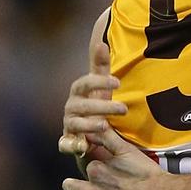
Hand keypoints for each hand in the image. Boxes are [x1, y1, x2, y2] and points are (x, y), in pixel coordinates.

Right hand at [59, 42, 126, 160]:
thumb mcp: (101, 84)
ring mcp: (69, 124)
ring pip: (76, 124)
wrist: (92, 130)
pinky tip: (83, 147)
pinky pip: (66, 145)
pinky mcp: (69, 141)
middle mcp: (72, 107)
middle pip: (83, 105)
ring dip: (91, 125)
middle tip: (124, 109)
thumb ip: (101, 65)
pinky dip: (72, 146)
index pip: (86, 82)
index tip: (118, 83)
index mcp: (79, 90)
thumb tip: (101, 43)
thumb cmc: (97, 101)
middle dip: (103, 107)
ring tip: (106, 126)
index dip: (100, 82)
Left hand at [62, 127, 168, 189]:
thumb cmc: (144, 174)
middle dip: (83, 181)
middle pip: (75, 184)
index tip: (103, 164)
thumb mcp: (127, 151)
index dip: (97, 163)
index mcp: (96, 171)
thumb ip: (108, 137)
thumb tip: (98, 124)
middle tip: (99, 179)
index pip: (87, 164)